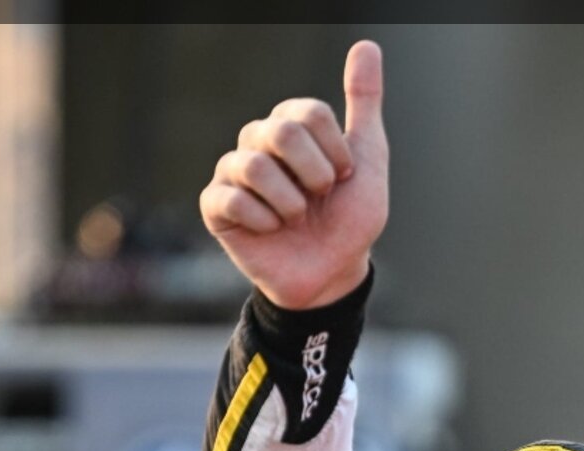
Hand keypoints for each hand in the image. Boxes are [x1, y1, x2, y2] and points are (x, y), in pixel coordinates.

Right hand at [200, 40, 388, 309]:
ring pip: (255, 166)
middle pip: (279, 131)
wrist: (333, 272)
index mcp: (291, 126)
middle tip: (319, 198)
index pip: (309, 113)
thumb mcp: (368, 158)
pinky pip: (233, 200)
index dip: (336, 152)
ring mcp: (233, 172)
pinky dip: (265, 222)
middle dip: (314, 173)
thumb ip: (364, 102)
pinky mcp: (216, 206)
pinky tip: (271, 231)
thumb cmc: (349, 218)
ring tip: (296, 218)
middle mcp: (257, 142)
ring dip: (291, 203)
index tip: (342, 177)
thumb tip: (366, 46)